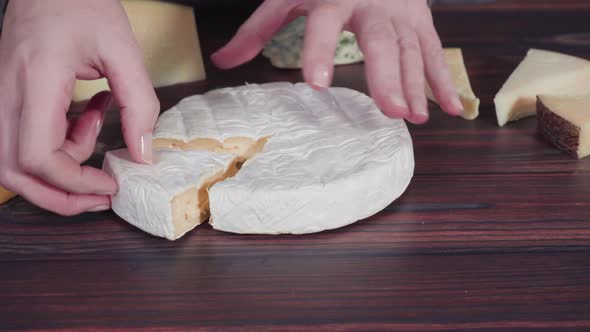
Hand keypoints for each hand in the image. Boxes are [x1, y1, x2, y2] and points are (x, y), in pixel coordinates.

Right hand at [0, 0, 158, 214]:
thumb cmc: (82, 4)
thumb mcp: (123, 51)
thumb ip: (139, 104)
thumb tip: (142, 154)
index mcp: (36, 80)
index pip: (38, 156)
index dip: (74, 182)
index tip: (111, 184)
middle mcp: (7, 93)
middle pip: (14, 171)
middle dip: (59, 194)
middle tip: (100, 194)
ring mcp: (1, 95)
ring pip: (12, 160)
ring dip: (58, 169)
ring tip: (98, 134)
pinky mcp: (9, 95)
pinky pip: (23, 138)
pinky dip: (57, 143)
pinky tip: (87, 117)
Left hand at [212, 0, 462, 123]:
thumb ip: (258, 28)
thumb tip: (221, 60)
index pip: (325, 24)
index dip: (321, 52)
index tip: (317, 84)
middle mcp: (373, 3)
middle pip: (381, 42)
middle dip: (388, 77)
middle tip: (390, 112)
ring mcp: (402, 12)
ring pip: (412, 50)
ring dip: (416, 86)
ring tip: (416, 119)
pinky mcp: (421, 21)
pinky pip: (435, 52)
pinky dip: (444, 81)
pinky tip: (450, 108)